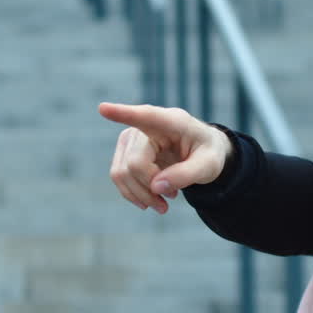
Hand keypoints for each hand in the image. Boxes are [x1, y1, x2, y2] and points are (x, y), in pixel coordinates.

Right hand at [98, 102, 232, 213]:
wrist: (201, 152)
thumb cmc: (207, 153)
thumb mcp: (209, 166)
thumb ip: (186, 175)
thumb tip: (156, 187)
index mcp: (173, 122)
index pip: (146, 116)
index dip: (123, 113)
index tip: (103, 108)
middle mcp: (146, 125)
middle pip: (135, 163)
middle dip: (149, 189)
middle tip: (171, 200)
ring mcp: (131, 137)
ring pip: (121, 173)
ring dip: (140, 195)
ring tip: (163, 204)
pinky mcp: (125, 150)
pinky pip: (118, 177)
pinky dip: (133, 194)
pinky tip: (151, 199)